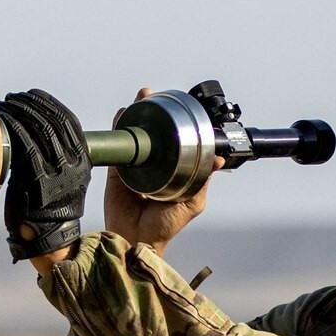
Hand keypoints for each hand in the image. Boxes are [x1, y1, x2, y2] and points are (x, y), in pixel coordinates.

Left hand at [0, 89, 91, 264]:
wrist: (48, 237)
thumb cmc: (49, 207)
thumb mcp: (64, 178)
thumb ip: (56, 155)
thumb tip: (34, 128)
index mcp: (82, 159)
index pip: (68, 120)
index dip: (48, 102)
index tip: (30, 94)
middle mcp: (73, 164)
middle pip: (53, 120)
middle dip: (30, 103)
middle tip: (12, 98)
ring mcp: (58, 172)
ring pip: (40, 129)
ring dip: (20, 111)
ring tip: (4, 105)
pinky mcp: (39, 180)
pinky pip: (27, 146)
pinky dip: (15, 128)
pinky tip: (5, 121)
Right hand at [103, 87, 223, 256]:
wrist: (138, 240)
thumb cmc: (166, 225)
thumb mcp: (192, 202)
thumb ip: (202, 180)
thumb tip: (218, 159)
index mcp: (171, 171)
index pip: (172, 142)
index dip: (172, 124)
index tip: (175, 108)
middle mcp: (152, 165)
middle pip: (150, 133)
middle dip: (150, 112)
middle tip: (151, 94)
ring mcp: (134, 167)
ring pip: (134, 135)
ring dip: (134, 115)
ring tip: (139, 98)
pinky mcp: (117, 173)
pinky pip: (118, 148)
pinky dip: (118, 130)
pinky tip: (122, 115)